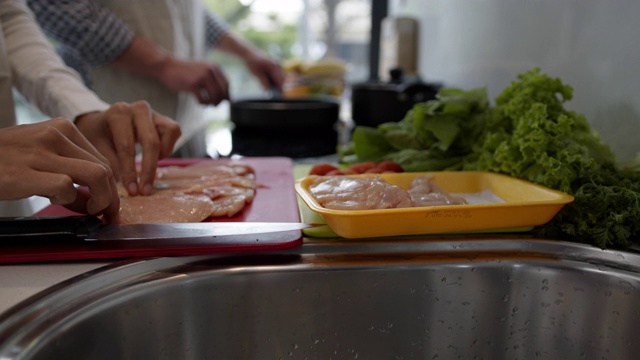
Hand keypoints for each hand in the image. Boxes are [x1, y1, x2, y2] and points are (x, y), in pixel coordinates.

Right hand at [0, 119, 119, 221]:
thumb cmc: (3, 160)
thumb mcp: (39, 156)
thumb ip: (69, 172)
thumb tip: (95, 201)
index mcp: (62, 128)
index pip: (102, 160)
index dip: (110, 187)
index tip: (107, 205)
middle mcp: (55, 134)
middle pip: (104, 170)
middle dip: (110, 198)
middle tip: (106, 216)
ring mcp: (40, 152)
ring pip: (95, 176)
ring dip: (100, 200)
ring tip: (90, 212)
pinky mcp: (24, 172)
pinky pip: (66, 187)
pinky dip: (69, 200)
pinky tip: (57, 201)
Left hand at [74, 101, 181, 195]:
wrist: (102, 123)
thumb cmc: (98, 137)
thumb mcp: (96, 149)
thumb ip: (110, 164)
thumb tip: (127, 184)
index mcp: (118, 113)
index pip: (127, 146)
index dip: (130, 171)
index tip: (131, 191)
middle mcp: (138, 108)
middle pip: (151, 141)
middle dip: (149, 170)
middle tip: (144, 191)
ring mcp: (154, 112)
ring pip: (170, 132)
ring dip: (162, 155)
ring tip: (150, 168)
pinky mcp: (164, 118)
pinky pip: (174, 131)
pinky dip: (168, 147)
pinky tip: (155, 156)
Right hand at [158, 57, 229, 104]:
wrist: (167, 66)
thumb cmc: (186, 71)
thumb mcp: (203, 70)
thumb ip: (215, 80)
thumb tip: (228, 98)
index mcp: (215, 66)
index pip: (227, 84)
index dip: (226, 95)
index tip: (223, 101)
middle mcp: (210, 70)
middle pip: (222, 92)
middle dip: (220, 101)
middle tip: (214, 105)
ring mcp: (202, 77)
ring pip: (214, 97)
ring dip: (211, 103)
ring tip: (206, 104)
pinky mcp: (193, 84)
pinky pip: (203, 100)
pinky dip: (203, 104)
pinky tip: (200, 102)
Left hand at [243, 48, 284, 90]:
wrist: (249, 53)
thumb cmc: (252, 62)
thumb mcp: (256, 74)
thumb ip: (263, 82)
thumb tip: (268, 91)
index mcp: (273, 66)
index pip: (280, 80)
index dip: (279, 89)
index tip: (277, 96)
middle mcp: (278, 64)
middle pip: (282, 79)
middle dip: (278, 86)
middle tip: (272, 93)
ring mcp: (278, 64)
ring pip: (281, 77)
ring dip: (276, 82)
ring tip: (268, 86)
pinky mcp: (276, 64)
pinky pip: (278, 73)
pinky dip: (274, 78)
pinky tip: (268, 80)